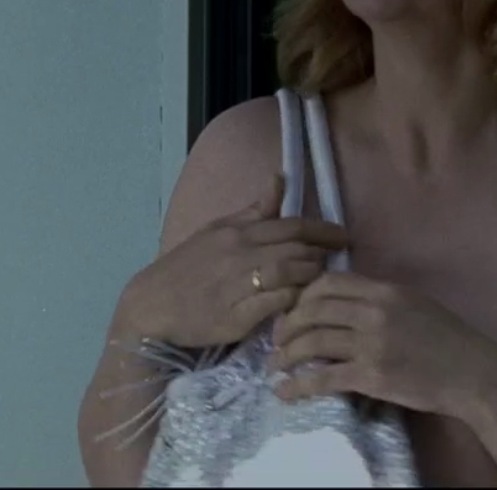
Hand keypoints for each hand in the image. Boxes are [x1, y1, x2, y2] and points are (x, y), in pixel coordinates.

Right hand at [119, 175, 349, 348]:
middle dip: (321, 254)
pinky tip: (300, 303)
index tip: (344, 236)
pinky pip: (274, 305)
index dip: (323, 230)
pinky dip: (292, 301)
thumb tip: (281, 178)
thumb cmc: (188, 267)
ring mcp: (237, 286)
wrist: (152, 305)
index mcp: (237, 232)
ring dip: (311, 277)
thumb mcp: (218, 230)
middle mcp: (239, 255)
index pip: (291, 226)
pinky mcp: (235, 318)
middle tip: (336, 260)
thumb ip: (254, 210)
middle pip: (296, 250)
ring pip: (289, 275)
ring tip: (320, 281)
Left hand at [267, 272, 496, 415]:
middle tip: (275, 339)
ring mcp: (372, 344)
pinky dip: (297, 386)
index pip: (328, 282)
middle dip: (286, 324)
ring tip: (274, 365)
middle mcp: (375, 312)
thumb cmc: (448, 340)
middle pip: (313, 309)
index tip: (293, 309)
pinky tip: (285, 392)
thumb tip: (343, 302)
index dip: (302, 295)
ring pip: (312, 342)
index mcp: (385, 290)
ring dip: (285, 354)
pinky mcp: (371, 376)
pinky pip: (323, 379)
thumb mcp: (415, 304)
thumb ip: (380, 300)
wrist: (473, 374)